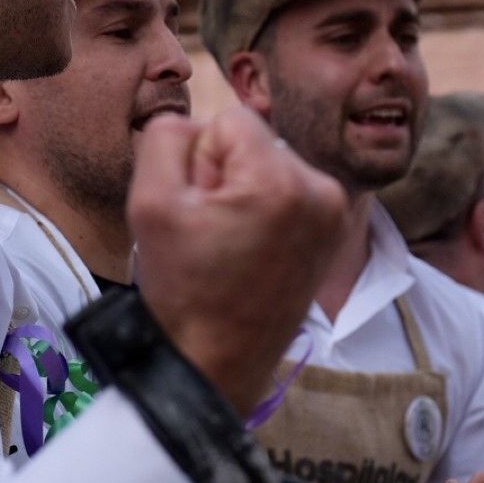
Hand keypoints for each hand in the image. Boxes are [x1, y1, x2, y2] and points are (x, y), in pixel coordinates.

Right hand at [130, 109, 346, 409]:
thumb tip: (197, 123)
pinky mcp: (334, 230)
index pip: (228, 120)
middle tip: (212, 235)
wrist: (216, 362)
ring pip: (269, 164)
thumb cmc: (182, 289)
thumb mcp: (149, 201)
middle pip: (253, 141)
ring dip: (244, 194)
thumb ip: (165, 136)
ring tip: (231, 247)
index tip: (199, 212)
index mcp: (282, 182)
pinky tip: (251, 252)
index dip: (199, 162)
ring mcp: (335, 213)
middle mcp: (322, 191)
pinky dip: (266, 212)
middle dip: (224, 176)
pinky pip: (288, 190)